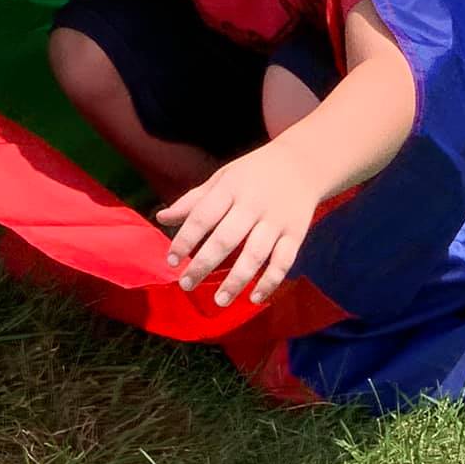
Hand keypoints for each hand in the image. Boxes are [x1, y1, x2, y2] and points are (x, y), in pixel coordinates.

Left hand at [157, 139, 318, 306]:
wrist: (303, 163)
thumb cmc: (254, 173)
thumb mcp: (223, 178)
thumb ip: (194, 200)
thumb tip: (161, 217)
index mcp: (231, 187)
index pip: (203, 215)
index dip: (185, 239)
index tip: (171, 260)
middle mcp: (254, 204)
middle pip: (226, 238)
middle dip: (204, 264)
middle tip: (187, 284)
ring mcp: (277, 220)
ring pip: (255, 254)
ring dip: (236, 280)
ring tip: (219, 300)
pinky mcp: (297, 233)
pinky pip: (283, 262)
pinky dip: (270, 282)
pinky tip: (254, 297)